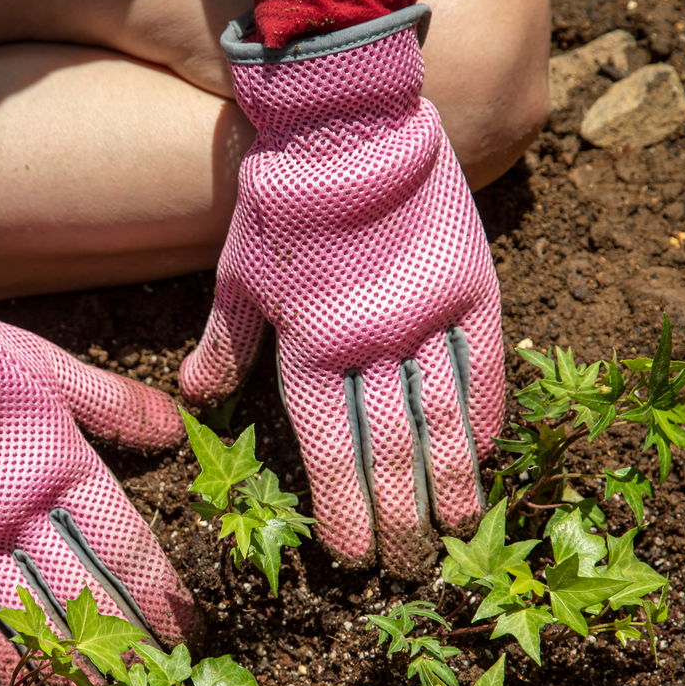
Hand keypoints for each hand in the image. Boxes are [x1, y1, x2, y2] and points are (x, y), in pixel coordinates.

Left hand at [181, 5, 504, 575]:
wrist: (349, 117)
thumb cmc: (283, 199)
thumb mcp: (239, 270)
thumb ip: (225, 341)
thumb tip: (197, 401)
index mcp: (309, 347)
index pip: (330, 447)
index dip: (344, 507)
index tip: (353, 557)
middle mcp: (372, 342)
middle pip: (391, 447)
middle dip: (400, 515)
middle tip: (410, 568)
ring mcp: (427, 315)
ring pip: (443, 417)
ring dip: (453, 481)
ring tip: (460, 533)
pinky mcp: (472, 285)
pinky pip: (485, 364)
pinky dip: (487, 411)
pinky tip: (487, 454)